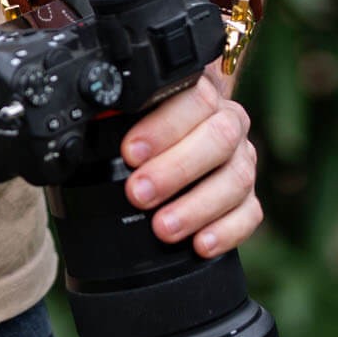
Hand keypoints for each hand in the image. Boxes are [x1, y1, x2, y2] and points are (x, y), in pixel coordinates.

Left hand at [120, 67, 261, 256]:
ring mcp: (243, 159)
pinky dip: (226, 231)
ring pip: (235, 179)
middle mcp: (228, 121)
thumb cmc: (145, 126)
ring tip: (163, 228)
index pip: (193, 98)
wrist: (179, 137)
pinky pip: (249, 213)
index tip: (130, 153)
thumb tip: (88, 126)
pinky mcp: (249, 196)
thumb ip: (115, 117)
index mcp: (199, 93)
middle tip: (138, 193)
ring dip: (197, 206)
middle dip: (175, 169)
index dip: (162, 127)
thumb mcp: (129, 114)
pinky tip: (200, 244)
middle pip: (218, 139)